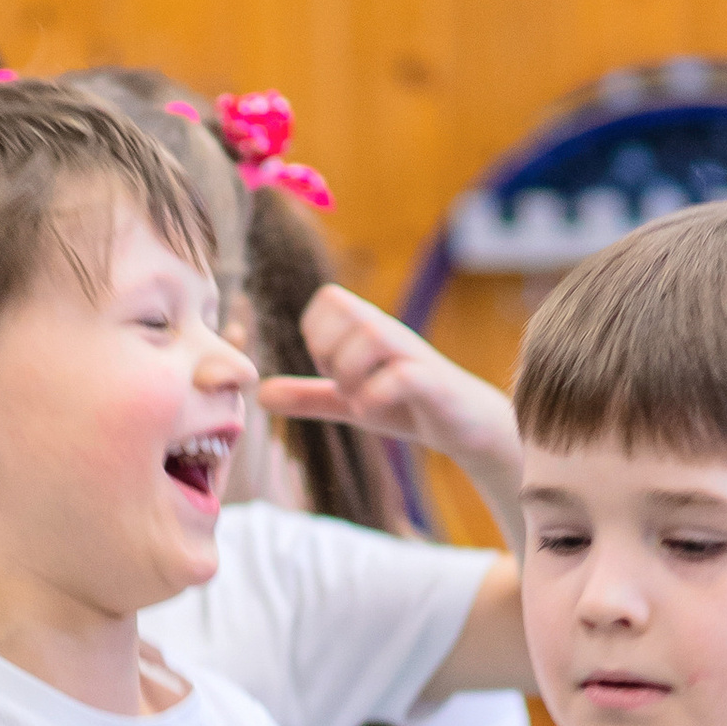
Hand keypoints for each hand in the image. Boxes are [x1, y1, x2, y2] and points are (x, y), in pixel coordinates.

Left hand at [259, 285, 520, 478]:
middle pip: (344, 311)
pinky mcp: (433, 384)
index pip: (327, 299)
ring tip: (358, 401)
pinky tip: (374, 412)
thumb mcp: (350, 400)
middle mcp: (390, 333)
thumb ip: (309, 396)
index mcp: (368, 330)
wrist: (465, 426)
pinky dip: (376, 397)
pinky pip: (401, 377)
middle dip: (329, 351)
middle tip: (341, 385)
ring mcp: (413, 355)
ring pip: (371, 337)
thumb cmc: (407, 405)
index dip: (315, 332)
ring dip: (351, 372)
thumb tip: (261, 395)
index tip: (324, 366)